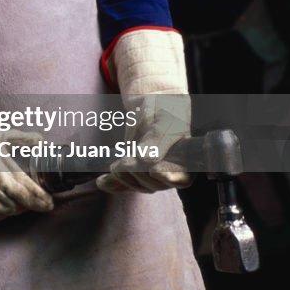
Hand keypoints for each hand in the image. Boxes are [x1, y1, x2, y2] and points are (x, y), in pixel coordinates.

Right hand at [0, 68, 52, 228]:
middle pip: (18, 209)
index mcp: (6, 178)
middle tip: (15, 192)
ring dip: (3, 208)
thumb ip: (22, 139)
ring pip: (1, 217)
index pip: (33, 198)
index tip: (47, 202)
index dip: (43, 201)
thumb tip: (40, 139)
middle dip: (21, 202)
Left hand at [97, 28, 192, 193]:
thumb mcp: (164, 121)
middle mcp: (171, 172)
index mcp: (187, 161)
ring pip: (139, 185)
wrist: (152, 104)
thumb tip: (146, 161)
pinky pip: (124, 184)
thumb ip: (158, 141)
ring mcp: (152, 175)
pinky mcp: (135, 173)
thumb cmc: (165, 110)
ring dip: (125, 176)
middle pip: (155, 184)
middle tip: (127, 159)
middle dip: (139, 171)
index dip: (169, 177)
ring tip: (116, 164)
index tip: (155, 170)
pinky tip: (102, 182)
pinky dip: (112, 183)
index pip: (181, 179)